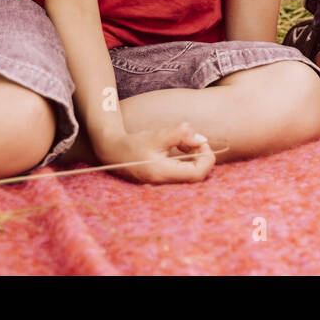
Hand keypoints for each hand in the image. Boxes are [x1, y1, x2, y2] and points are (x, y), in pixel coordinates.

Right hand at [93, 122, 215, 183]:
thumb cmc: (135, 143)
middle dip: (202, 158)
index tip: (201, 142)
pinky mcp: (163, 182)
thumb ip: (181, 134)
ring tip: (184, 144)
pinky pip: (183, 175)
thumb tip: (202, 140)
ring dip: (194, 159)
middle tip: (195, 141)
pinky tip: (180, 150)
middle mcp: (163, 184)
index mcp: (162, 173)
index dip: (206, 158)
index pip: (197, 174)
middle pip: (197, 177)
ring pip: (191, 177)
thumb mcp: (158, 134)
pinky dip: (187, 162)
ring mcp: (163, 185)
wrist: (113, 152)